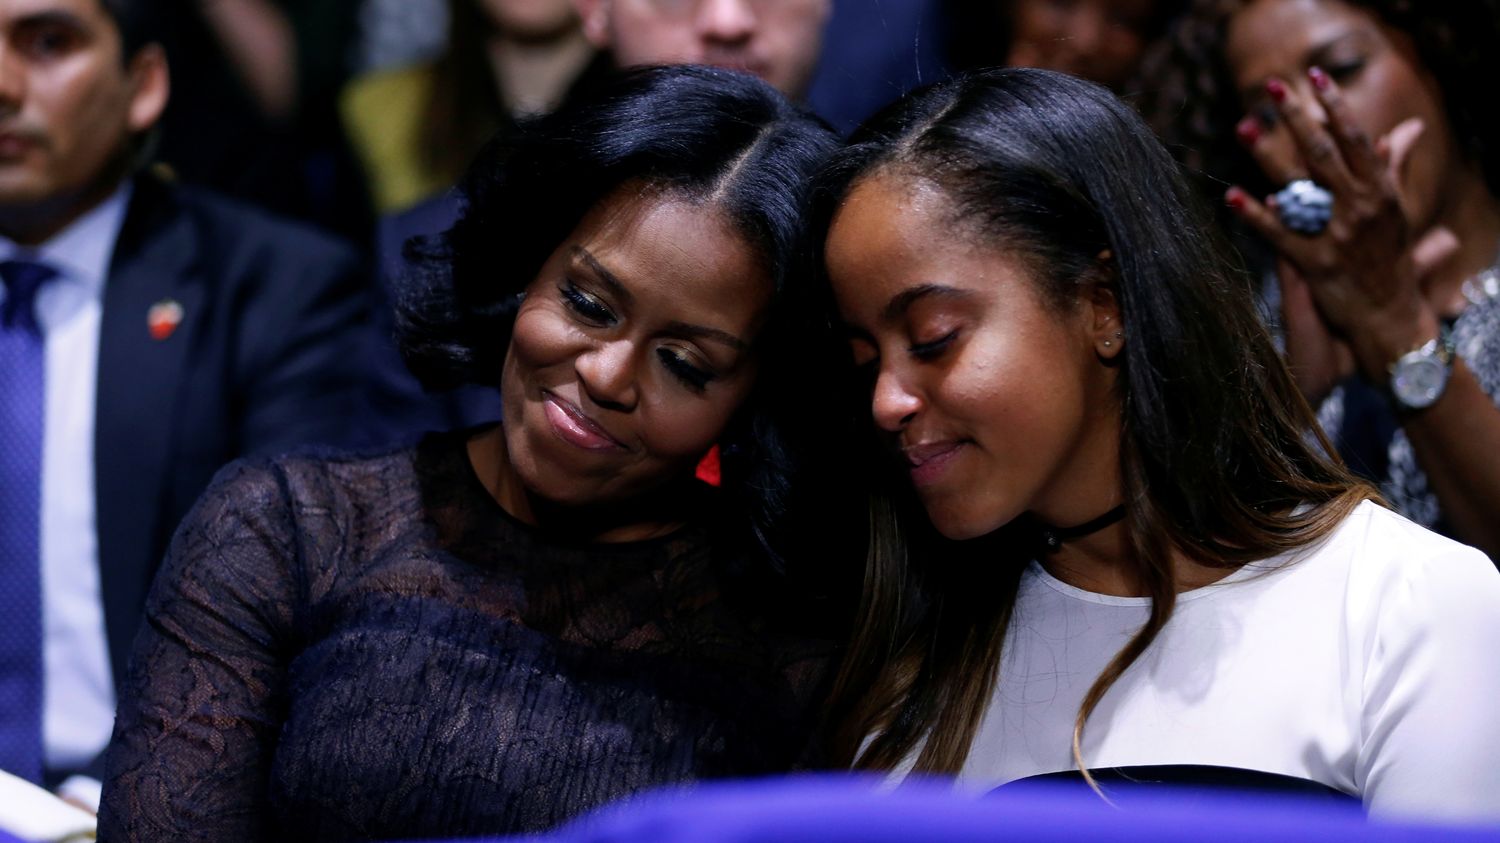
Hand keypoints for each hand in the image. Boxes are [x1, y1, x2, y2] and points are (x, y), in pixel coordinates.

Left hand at [1225, 68, 1456, 380]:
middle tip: (1273, 88)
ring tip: (1244, 128)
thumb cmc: (1390, 258)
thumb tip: (1407, 128)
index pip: (1356, 138)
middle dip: (1298, 118)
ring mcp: (1337, 236)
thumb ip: (1393, 166)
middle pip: (1324, 153)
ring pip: (1299, 187)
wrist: (1390, 316)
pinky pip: (1280, 235)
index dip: (1335, 105)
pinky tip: (1231, 196)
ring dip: (1269, 156)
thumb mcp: (1397, 209)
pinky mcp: (1315, 264)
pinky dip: (1256, 215)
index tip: (1314, 75)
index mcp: (1379, 191)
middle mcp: (1360, 208)